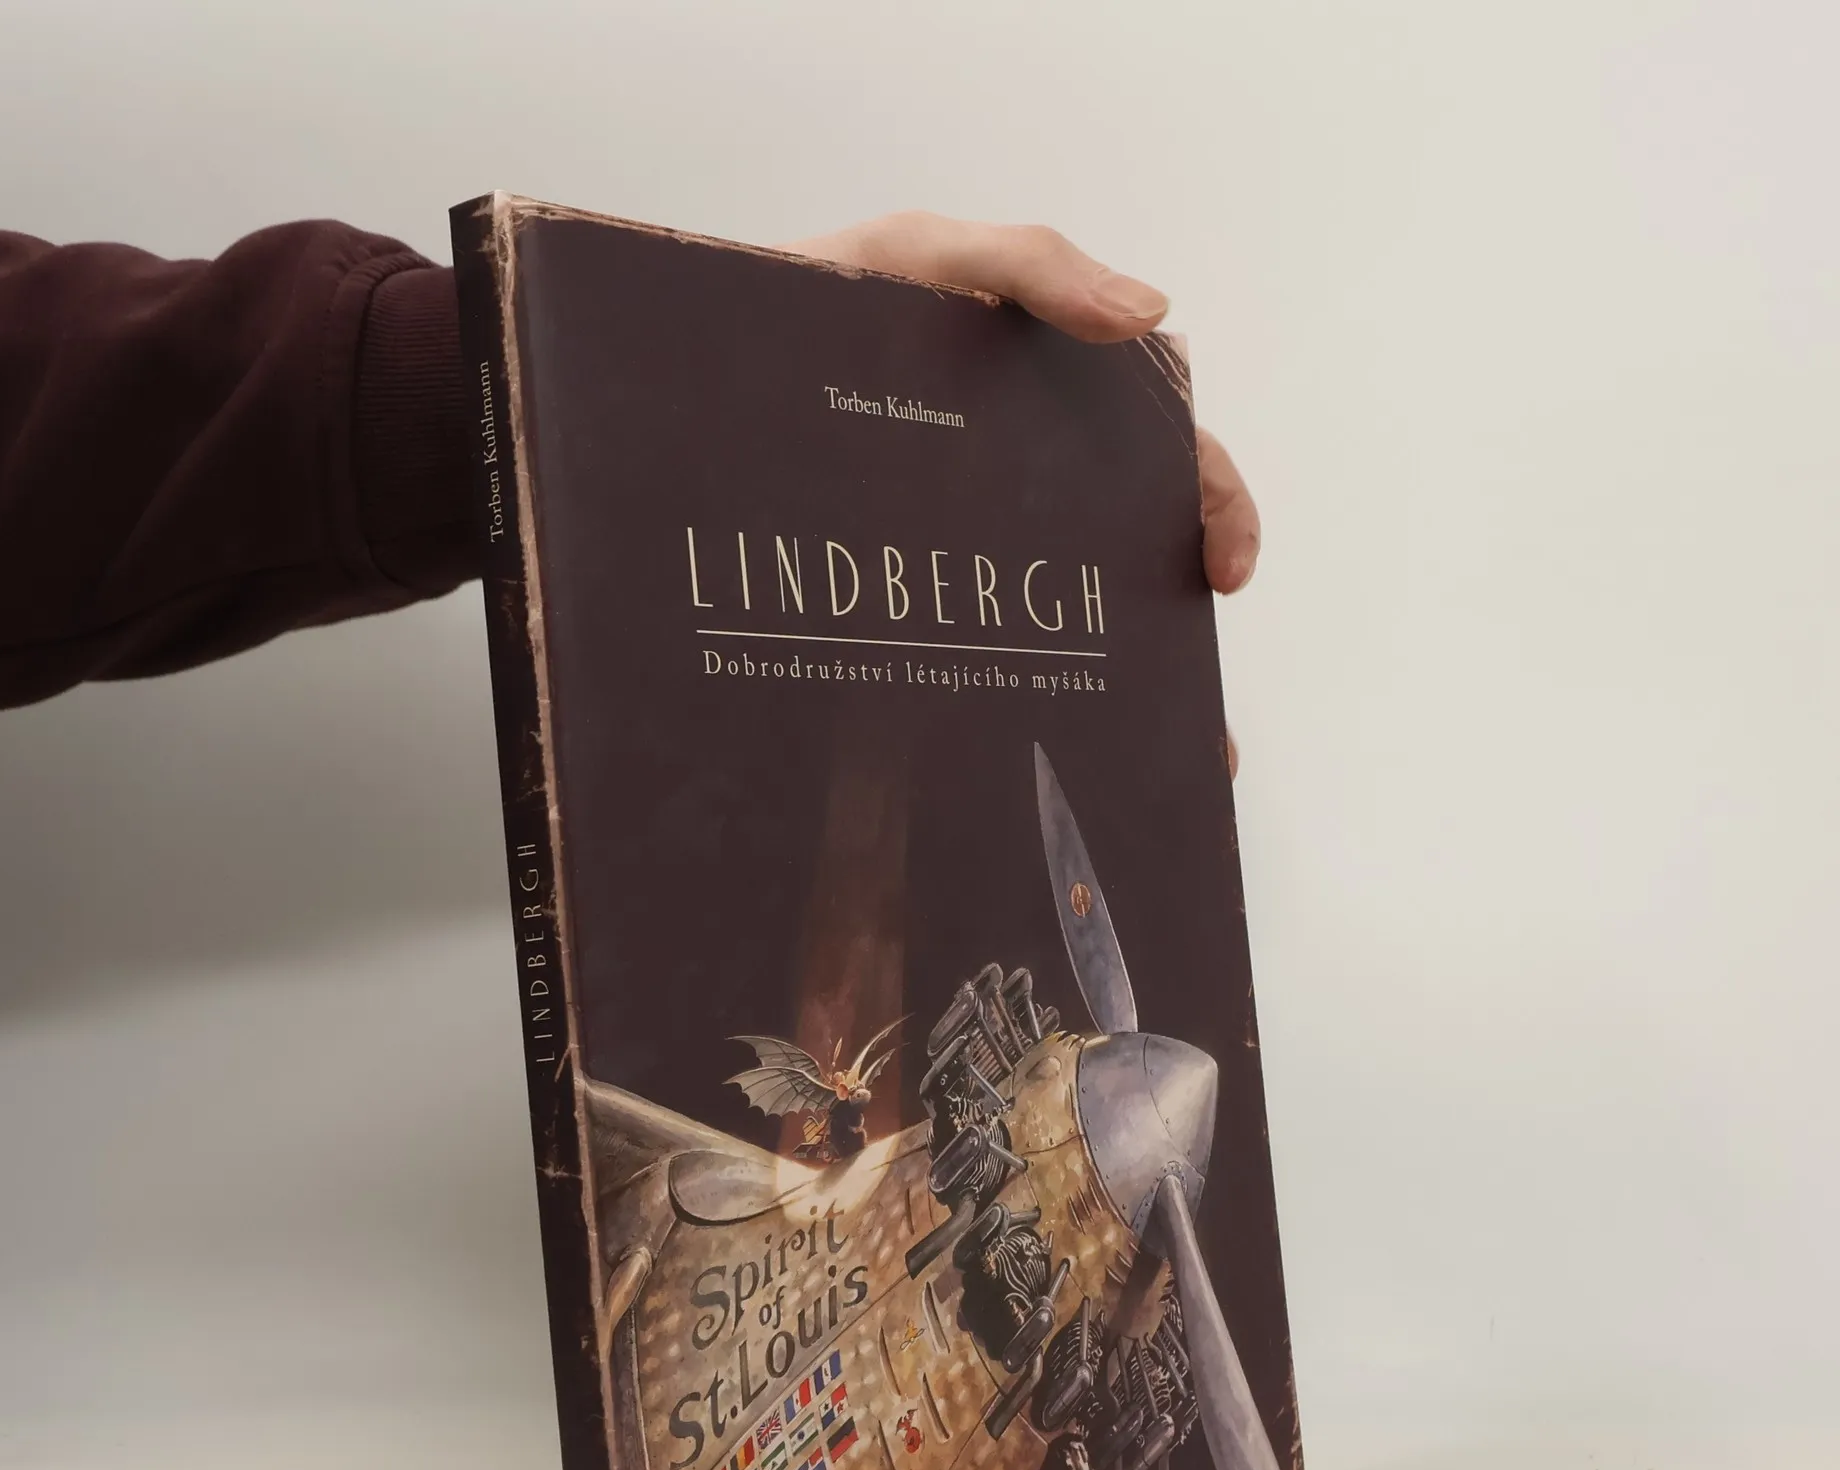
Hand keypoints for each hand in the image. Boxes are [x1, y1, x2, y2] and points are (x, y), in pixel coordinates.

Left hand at [794, 212, 1256, 777]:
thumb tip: (1149, 314)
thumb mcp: (912, 255)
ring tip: (1124, 782)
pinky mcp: (888, 600)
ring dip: (1099, 708)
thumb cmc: (800, 301)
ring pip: (1046, 632)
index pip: (1161, 456)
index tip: (1221, 574)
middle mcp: (1013, 487)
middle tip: (1188, 724)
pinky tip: (1007, 782)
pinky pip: (953, 667)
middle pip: (1120, 566)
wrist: (680, 370)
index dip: (1212, 507)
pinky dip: (995, 726)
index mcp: (1042, 407)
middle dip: (1169, 651)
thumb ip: (1025, 264)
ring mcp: (952, 550)